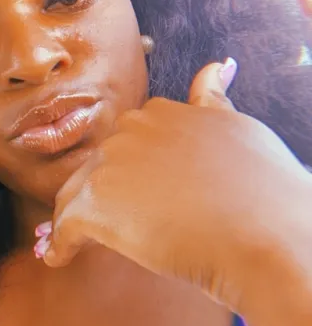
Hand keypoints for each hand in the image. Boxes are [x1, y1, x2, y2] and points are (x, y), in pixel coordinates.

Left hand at [36, 59, 311, 316]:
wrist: (266, 237)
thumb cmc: (264, 191)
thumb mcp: (241, 129)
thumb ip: (215, 102)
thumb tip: (217, 67)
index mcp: (162, 112)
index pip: (130, 143)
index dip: (132, 175)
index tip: (139, 197)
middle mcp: (131, 130)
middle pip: (100, 165)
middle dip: (104, 194)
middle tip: (117, 226)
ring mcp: (110, 164)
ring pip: (77, 193)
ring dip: (75, 217)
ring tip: (75, 242)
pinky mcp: (95, 205)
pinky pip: (65, 226)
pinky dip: (60, 244)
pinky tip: (59, 259)